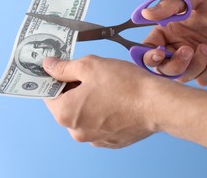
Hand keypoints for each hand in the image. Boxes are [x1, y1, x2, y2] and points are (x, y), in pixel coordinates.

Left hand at [43, 55, 177, 148]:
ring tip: (107, 87)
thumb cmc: (125, 85)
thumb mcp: (89, 66)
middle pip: (66, 105)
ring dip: (89, 101)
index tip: (65, 69)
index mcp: (65, 114)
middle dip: (75, 89)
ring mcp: (95, 139)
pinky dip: (102, 112)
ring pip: (84, 115)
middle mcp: (77, 132)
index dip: (56, 79)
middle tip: (92, 75)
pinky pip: (99, 124)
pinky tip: (116, 100)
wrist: (158, 104)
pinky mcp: (111, 141)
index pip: (49, 94)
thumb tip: (48, 66)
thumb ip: (64, 67)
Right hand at [142, 0, 206, 85]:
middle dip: (173, 64)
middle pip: (161, 68)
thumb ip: (171, 3)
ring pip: (181, 77)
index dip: (148, 55)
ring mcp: (194, 58)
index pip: (148, 47)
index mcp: (169, 29)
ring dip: (194, 66)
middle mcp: (178, 45)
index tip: (159, 53)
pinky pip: (201, 80)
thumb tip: (145, 14)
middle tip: (188, 50)